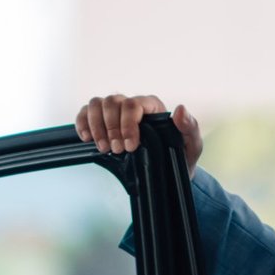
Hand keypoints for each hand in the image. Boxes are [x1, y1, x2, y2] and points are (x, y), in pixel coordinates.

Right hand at [75, 93, 202, 169]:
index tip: (130, 146)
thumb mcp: (192, 146)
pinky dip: (82, 122)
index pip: (134, 104)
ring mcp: (116, 113)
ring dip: (96, 126)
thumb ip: (190, 127)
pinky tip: (87, 139)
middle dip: (112, 128)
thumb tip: (179, 110)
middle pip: (113, 102)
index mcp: (153, 106)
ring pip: (97, 104)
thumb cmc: (180, 157)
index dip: (128, 124)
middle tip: (117, 150)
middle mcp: (133, 105)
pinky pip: (86, 112)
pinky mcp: (103, 122)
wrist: (167, 173)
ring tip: (103, 148)